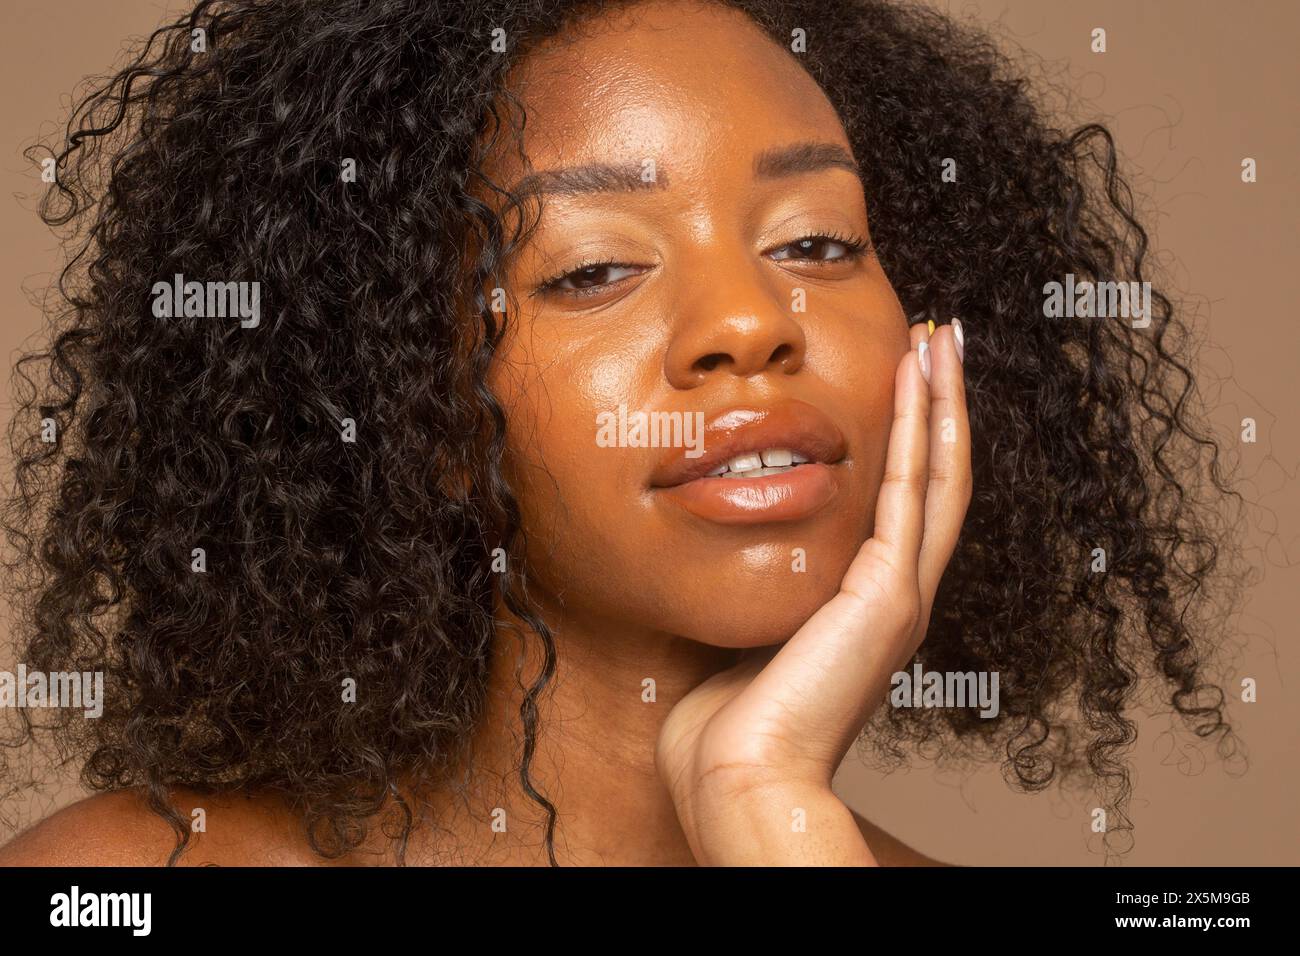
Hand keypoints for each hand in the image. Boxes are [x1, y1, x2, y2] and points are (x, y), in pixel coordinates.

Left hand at [656, 320, 970, 864]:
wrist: (739, 773)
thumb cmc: (729, 721)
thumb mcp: (753, 629)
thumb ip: (765, 584)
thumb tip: (734, 543)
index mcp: (868, 607)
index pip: (906, 504)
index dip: (915, 439)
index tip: (908, 377)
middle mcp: (898, 596)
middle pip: (938, 479)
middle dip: (942, 406)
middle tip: (945, 340)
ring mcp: (902, 595)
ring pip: (940, 474)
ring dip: (943, 402)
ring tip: (945, 338)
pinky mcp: (889, 594)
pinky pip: (911, 490)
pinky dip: (921, 427)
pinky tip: (920, 374)